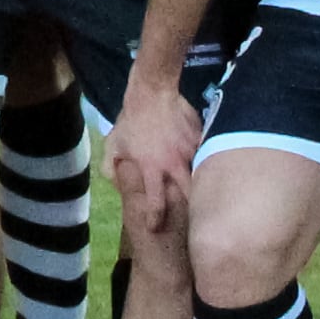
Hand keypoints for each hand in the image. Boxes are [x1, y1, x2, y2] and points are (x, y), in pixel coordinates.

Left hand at [106, 71, 198, 235]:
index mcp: (152, 167)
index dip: (155, 218)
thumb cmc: (131, 121)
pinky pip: (205, 155)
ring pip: (202, 174)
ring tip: (204, 194)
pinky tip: (207, 165)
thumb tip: (117, 186)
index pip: (156, 202)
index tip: (156, 227)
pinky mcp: (201, 139)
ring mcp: (191, 151)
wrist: (153, 91)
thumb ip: (112, 169)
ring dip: (201, 184)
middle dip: (192, 208)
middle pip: (190, 195)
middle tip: (191, 216)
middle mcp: (174, 163)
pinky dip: (204, 162)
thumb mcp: (113, 145)